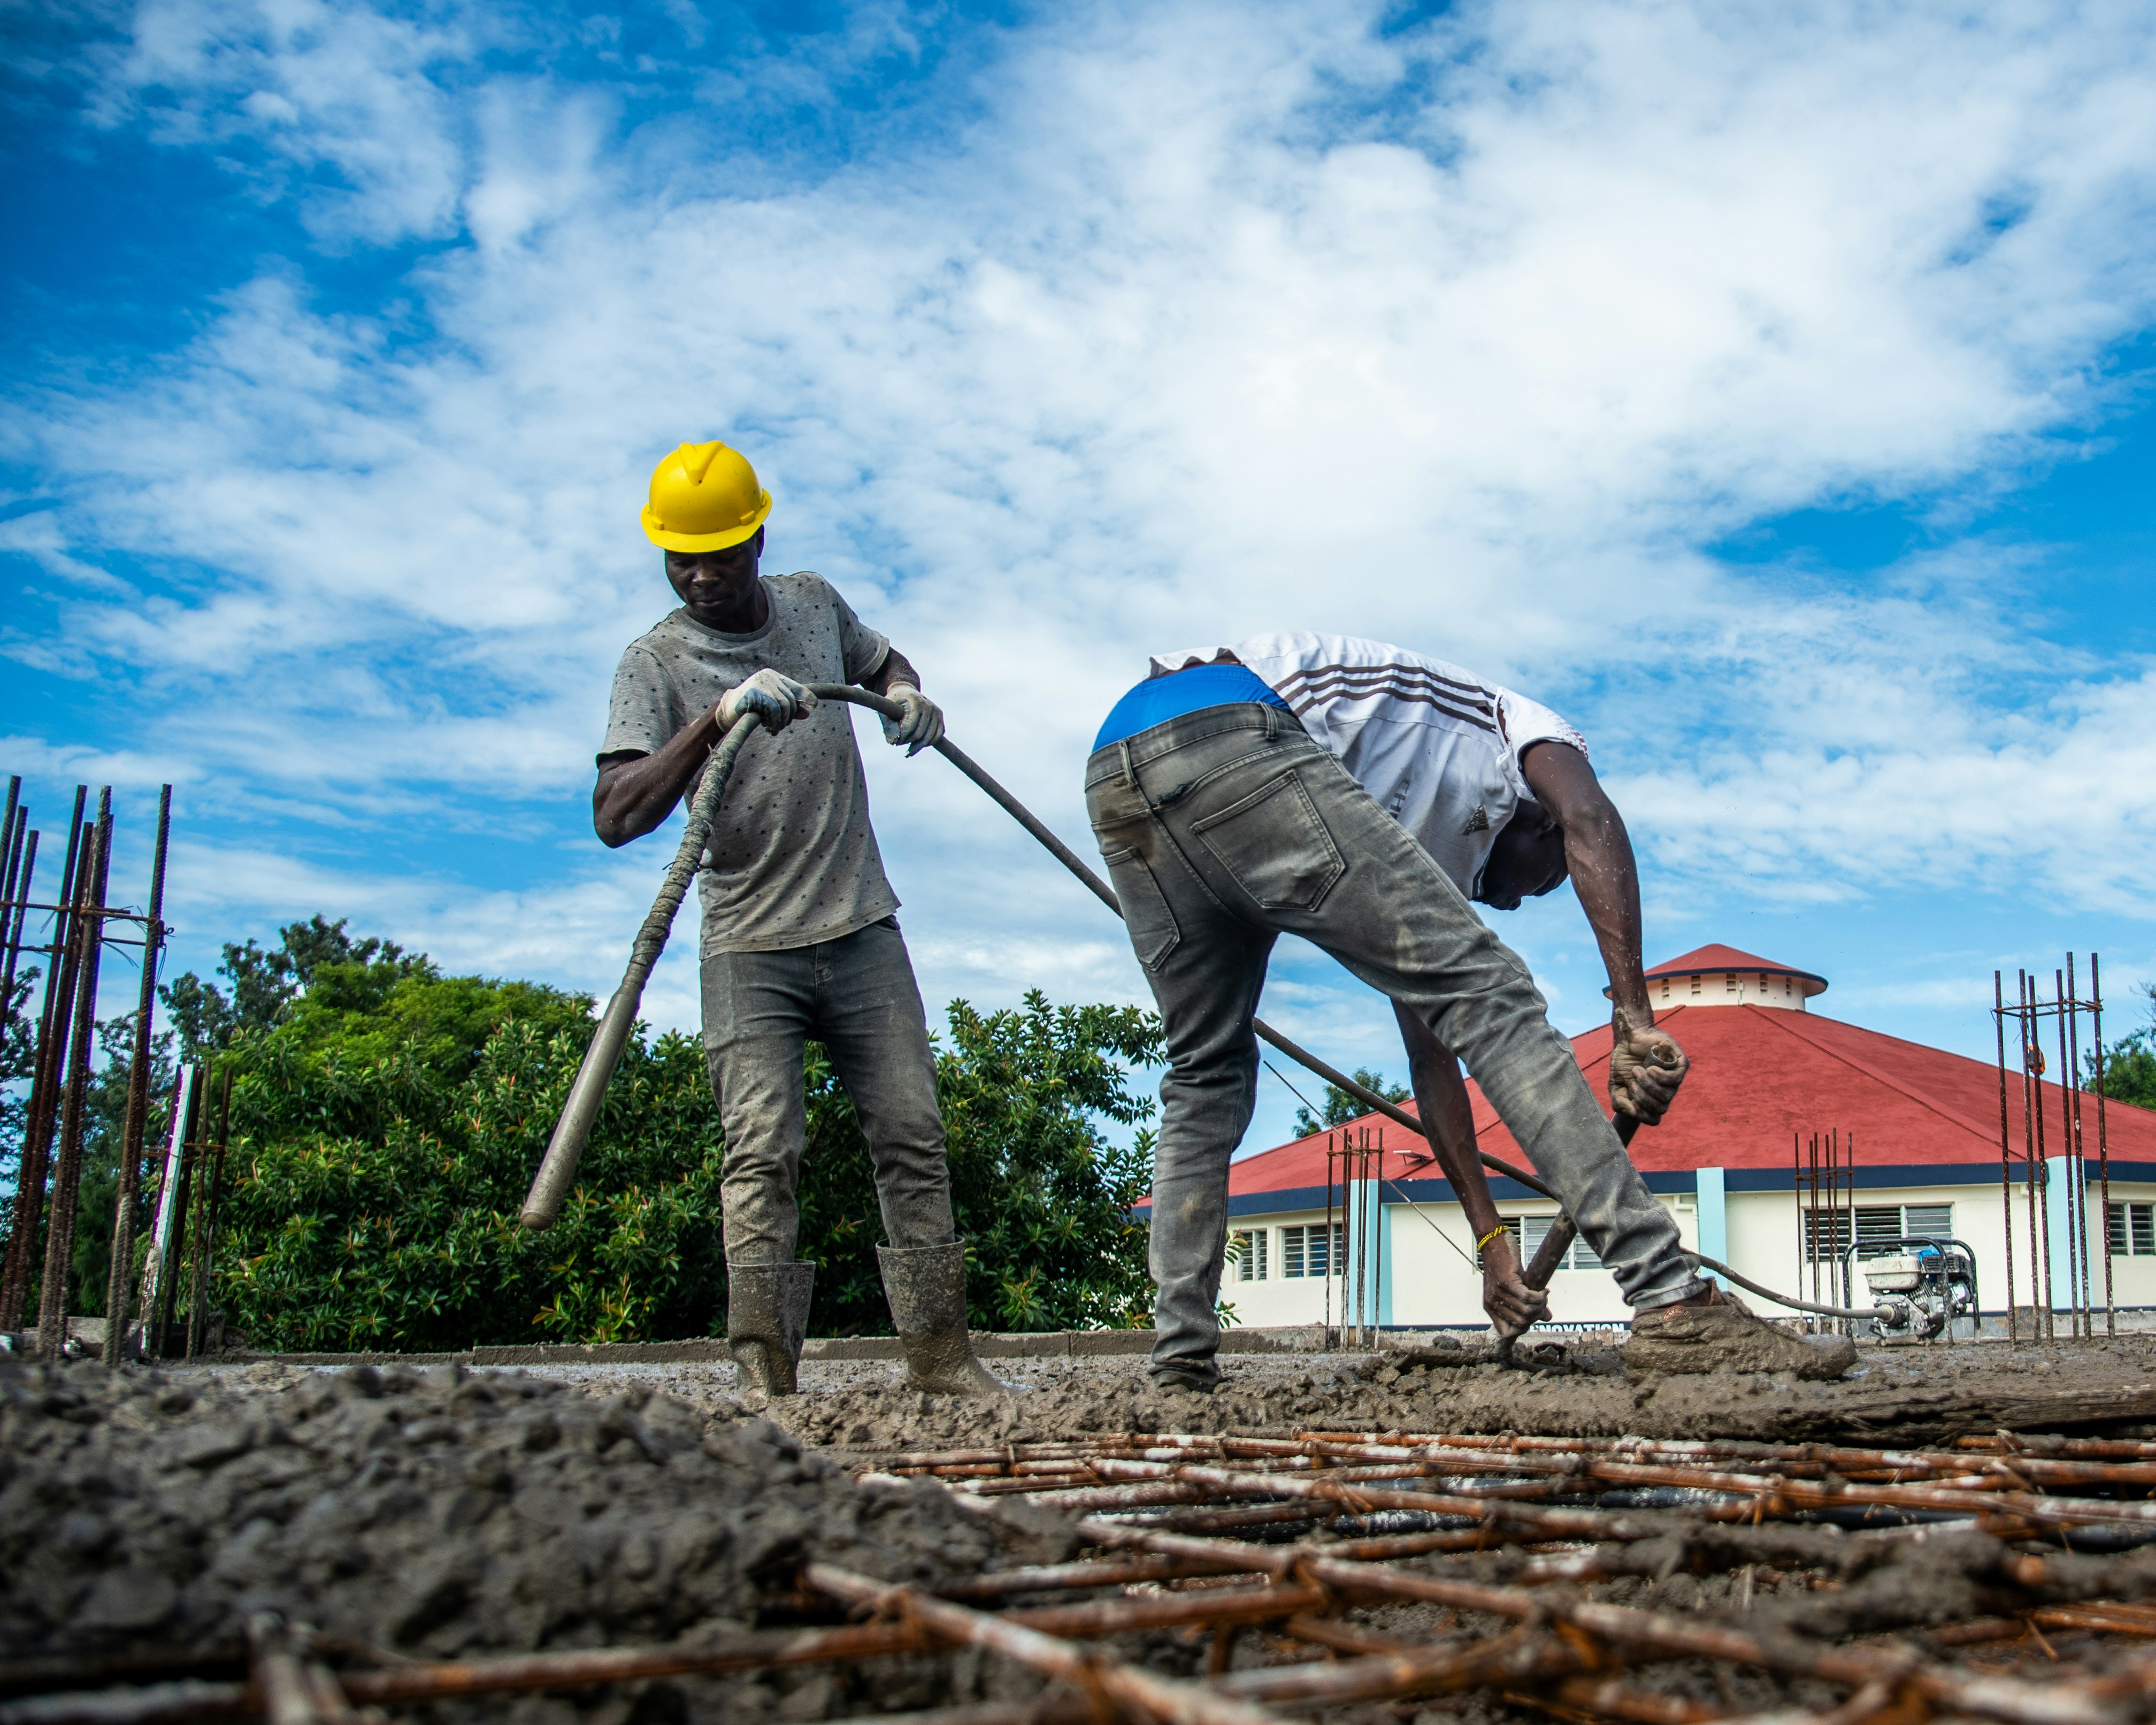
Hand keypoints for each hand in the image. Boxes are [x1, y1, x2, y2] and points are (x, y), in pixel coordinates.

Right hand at [718, 668, 816, 731]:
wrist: (725, 711)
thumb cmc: (749, 709)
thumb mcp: (771, 708)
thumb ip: (789, 709)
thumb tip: (808, 712)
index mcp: (773, 676)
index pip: (795, 686)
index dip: (806, 696)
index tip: (814, 705)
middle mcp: (768, 676)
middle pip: (790, 699)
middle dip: (788, 716)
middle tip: (779, 727)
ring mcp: (760, 683)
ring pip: (783, 705)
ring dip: (781, 722)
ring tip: (773, 729)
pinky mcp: (754, 693)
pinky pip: (773, 709)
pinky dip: (774, 722)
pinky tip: (769, 728)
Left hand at [880, 684, 944, 755]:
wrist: (905, 691)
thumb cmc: (894, 702)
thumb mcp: (886, 710)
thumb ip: (888, 726)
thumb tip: (894, 743)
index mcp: (915, 702)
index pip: (910, 727)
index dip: (902, 738)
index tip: (896, 742)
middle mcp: (929, 706)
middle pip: (920, 734)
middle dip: (909, 742)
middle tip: (900, 743)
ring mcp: (936, 711)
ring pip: (930, 737)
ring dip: (918, 746)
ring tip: (909, 751)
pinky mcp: (940, 716)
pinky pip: (937, 735)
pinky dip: (928, 742)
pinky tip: (918, 744)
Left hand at [1480, 1231, 1549, 1341]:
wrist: (1493, 1243)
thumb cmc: (1504, 1266)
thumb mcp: (1514, 1289)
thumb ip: (1528, 1305)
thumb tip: (1548, 1318)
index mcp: (1491, 1307)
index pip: (1508, 1332)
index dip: (1525, 1327)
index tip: (1533, 1315)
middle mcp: (1492, 1303)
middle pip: (1522, 1322)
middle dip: (1537, 1315)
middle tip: (1543, 1302)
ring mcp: (1498, 1293)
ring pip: (1526, 1311)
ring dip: (1540, 1305)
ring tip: (1544, 1295)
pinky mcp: (1506, 1281)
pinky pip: (1527, 1297)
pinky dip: (1539, 1297)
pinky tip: (1543, 1291)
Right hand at [1610, 1005, 1687, 1124]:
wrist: (1629, 1038)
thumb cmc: (1623, 1061)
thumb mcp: (1615, 1085)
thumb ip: (1619, 1101)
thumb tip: (1632, 1112)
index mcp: (1651, 1098)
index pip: (1654, 1117)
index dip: (1644, 1115)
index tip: (1632, 1101)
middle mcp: (1664, 1090)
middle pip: (1660, 1108)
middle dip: (1643, 1098)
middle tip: (1633, 1083)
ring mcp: (1674, 1078)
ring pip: (1667, 1095)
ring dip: (1649, 1085)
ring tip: (1637, 1071)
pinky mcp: (1680, 1064)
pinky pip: (1676, 1079)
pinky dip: (1660, 1077)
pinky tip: (1650, 1069)